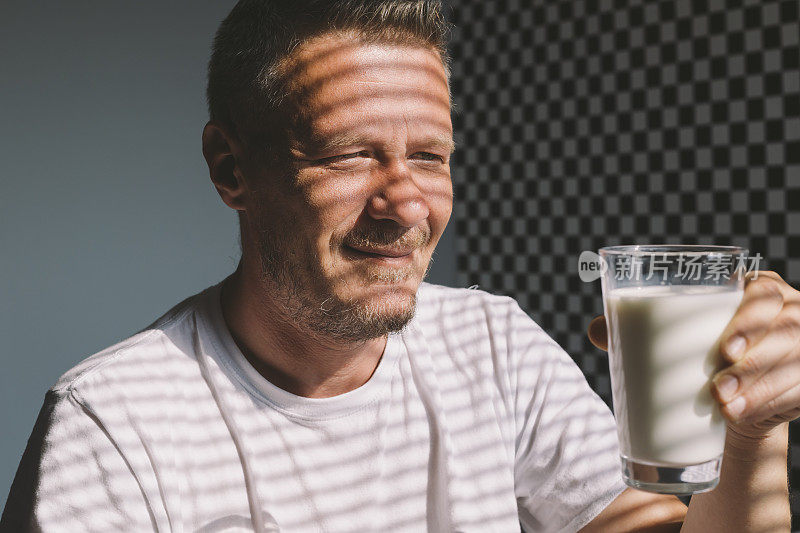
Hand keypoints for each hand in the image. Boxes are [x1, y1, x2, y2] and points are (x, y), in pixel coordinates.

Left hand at [588, 271, 799, 439]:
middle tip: (720, 386)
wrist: (735, 394)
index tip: (725, 349)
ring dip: (758, 386)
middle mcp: (787, 312)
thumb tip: (595, 331)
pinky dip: (772, 403)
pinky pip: (799, 388)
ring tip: (724, 405)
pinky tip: (744, 416)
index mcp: (756, 290)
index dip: (749, 320)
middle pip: (782, 330)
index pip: (762, 294)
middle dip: (754, 360)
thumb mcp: (675, 336)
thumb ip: (636, 328)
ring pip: (792, 361)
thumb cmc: (698, 350)